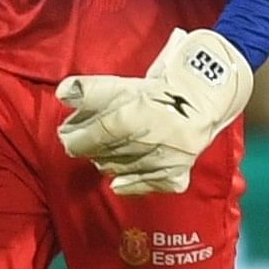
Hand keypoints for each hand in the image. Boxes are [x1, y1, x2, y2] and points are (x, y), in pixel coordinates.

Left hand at [55, 28, 251, 196]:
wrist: (205, 94)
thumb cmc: (159, 88)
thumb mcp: (123, 84)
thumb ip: (90, 89)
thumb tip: (63, 93)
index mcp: (134, 116)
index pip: (94, 135)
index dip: (76, 137)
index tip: (68, 136)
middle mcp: (150, 140)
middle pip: (105, 154)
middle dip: (92, 148)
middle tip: (88, 141)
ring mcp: (166, 159)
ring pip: (124, 170)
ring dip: (109, 163)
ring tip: (105, 154)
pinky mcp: (179, 171)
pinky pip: (152, 184)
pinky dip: (134, 184)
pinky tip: (120, 182)